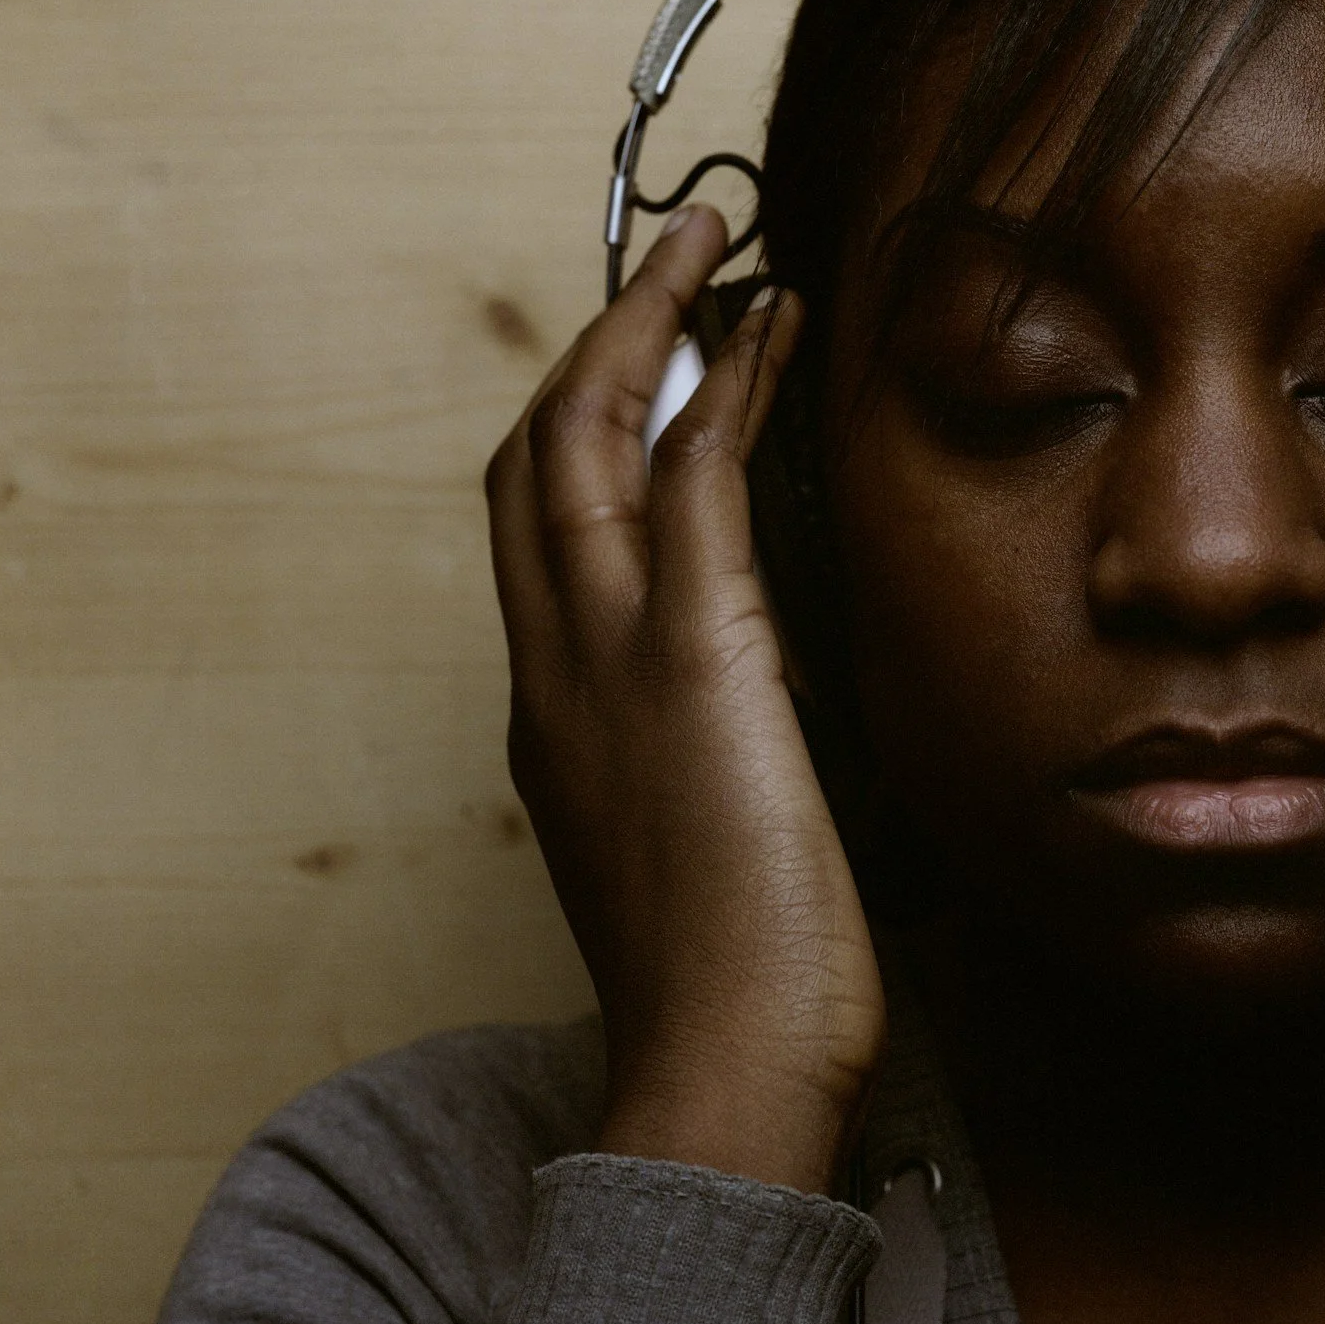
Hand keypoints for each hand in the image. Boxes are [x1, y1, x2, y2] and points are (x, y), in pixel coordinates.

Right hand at [485, 207, 883, 1194]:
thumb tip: (792, 721)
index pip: (540, 539)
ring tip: (712, 250)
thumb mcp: (708, 851)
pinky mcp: (691, 655)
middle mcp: (555, 671)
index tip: (650, 371)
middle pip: (532, 460)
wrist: (727, 1073)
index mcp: (556, 720)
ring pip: (583, 438)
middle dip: (594, 346)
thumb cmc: (740, 991)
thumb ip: (720, 765)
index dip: (581, 436)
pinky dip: (727, 382)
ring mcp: (606, 658)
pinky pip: (692, 472)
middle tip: (670, 266)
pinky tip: (773, 325)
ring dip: (647, 324)